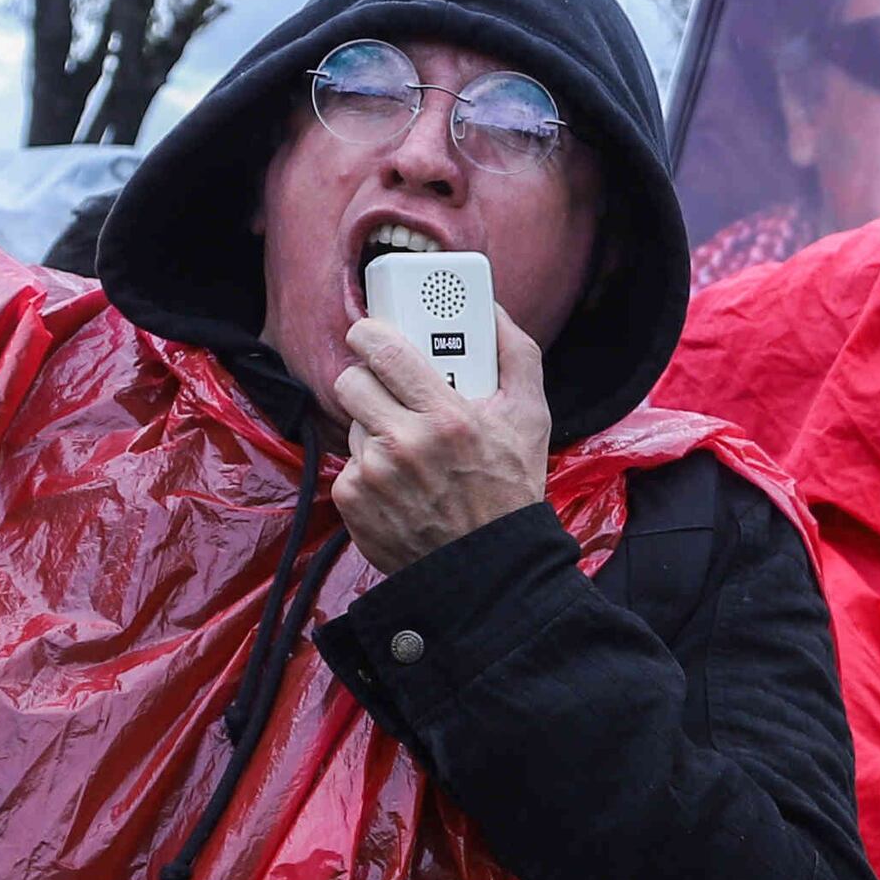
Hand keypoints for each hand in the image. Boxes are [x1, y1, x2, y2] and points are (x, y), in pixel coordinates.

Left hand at [327, 307, 557, 572]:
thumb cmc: (510, 491)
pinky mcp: (352, 502)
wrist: (488, 569)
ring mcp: (373, 475)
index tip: (370, 333)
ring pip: (352, 425)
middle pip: (351, 382)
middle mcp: (404, 444)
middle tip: (388, 390)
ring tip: (410, 449)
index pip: (384, 351)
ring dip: (374, 429)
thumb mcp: (531, 417)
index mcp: (446, 417)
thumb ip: (515, 355)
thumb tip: (491, 310)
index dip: (370, 334)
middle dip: (368, 380)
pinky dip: (370, 471)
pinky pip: (349, 466)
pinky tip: (400, 484)